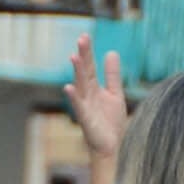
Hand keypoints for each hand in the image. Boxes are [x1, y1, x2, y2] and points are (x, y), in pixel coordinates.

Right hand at [65, 35, 128, 158]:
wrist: (112, 146)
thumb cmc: (111, 122)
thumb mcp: (115, 93)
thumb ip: (112, 75)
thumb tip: (110, 52)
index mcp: (94, 88)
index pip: (90, 67)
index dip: (88, 52)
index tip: (84, 36)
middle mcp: (87, 95)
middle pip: (84, 72)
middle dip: (83, 56)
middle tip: (82, 38)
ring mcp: (85, 106)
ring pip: (80, 85)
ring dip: (77, 71)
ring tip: (74, 56)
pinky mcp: (86, 119)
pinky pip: (78, 106)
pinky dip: (73, 97)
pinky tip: (68, 87)